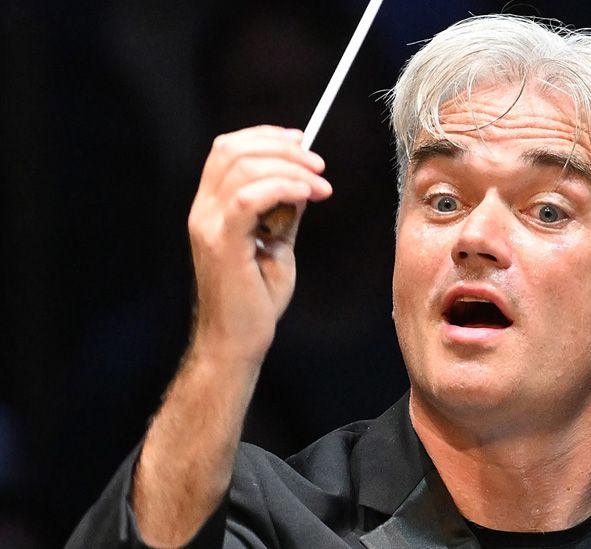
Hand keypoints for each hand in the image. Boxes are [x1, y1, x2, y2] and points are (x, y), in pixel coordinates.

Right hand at [186, 125, 330, 366]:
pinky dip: (283, 187)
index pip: (227, 149)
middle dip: (282, 148)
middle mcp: (203, 210)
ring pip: (243, 168)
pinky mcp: (222, 243)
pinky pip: (249, 198)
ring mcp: (209, 225)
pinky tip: (307, 195)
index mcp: (211, 206)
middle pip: (233, 150)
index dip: (265, 136)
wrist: (239, 339)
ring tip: (320, 185)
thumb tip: (303, 177)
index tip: (301, 140)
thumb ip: (284, 209)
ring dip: (290, 167)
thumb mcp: (277, 241)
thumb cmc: (257, 295)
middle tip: (318, 164)